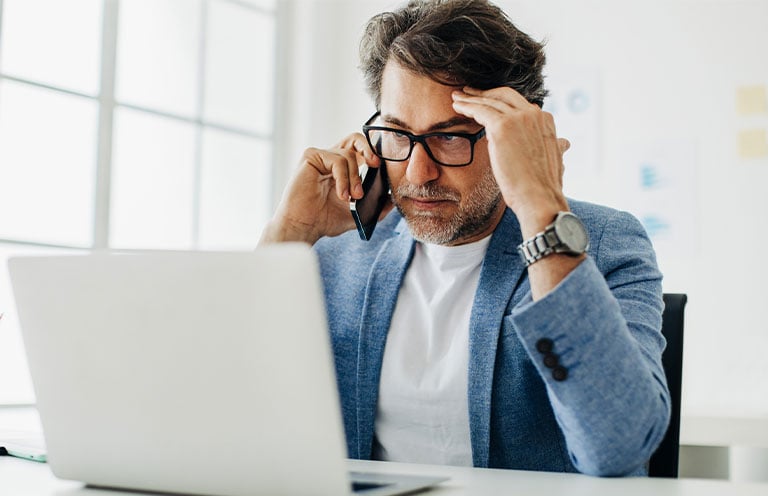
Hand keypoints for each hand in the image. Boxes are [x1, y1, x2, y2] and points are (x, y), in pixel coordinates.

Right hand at [259, 133, 381, 244]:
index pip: (361, 150)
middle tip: (376, 165)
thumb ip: (375, 206)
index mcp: (342, 168)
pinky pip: (336, 160)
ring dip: (355, 177)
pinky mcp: (311, 157)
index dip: (374, 154)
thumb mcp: (357, 214)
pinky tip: (342, 194)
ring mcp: (320, 156)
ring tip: (353, 197)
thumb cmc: (324, 220)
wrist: (303, 227)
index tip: (383, 168)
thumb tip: (392, 200)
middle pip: (355, 138)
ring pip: (348, 154)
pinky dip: (343, 178)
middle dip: (369, 149)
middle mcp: (331, 159)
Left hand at [451, 86, 570, 236]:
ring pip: (489, 101)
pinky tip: (456, 106)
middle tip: (468, 93)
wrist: (539, 198)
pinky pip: (480, 110)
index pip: (519, 104)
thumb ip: (556, 146)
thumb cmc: (544, 187)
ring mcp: (518, 118)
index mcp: (545, 121)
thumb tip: (563, 143)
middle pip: (504, 95)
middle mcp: (534, 114)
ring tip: (457, 98)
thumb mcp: (556, 160)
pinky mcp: (502, 126)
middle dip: (484, 93)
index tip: (488, 102)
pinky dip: (467, 106)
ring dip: (471, 98)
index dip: (501, 101)